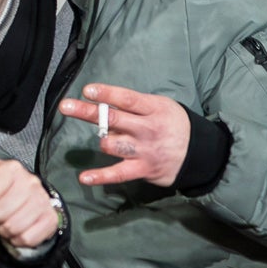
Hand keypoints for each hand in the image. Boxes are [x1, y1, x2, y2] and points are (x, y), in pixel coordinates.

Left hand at [0, 116, 58, 250]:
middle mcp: (30, 182)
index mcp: (12, 169)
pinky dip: (18, 238)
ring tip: (7, 219)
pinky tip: (20, 227)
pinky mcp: (51, 219)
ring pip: (12, 227)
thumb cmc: (0, 187)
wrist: (26, 206)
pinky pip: (26, 238)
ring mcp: (43, 201)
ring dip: (4, 229)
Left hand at [57, 83, 191, 187]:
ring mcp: (144, 150)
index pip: (127, 99)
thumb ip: (135, 106)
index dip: (107, 94)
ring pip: (112, 144)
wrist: (200, 153)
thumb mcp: (161, 106)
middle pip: (113, 119)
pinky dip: (100, 176)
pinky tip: (84, 177)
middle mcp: (147, 129)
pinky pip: (118, 174)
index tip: (87, 90)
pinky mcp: (143, 169)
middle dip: (87, 112)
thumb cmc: (173, 124)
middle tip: (65, 106)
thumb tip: (104, 104)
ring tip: (105, 141)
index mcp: (153, 109)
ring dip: (103, 141)